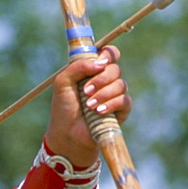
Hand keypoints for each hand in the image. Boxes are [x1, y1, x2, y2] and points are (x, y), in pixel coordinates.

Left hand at [45, 46, 131, 167]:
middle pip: (115, 68)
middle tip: (85, 91)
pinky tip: (99, 112)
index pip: (109, 54)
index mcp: (93, 70)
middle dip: (100, 79)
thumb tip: (101, 63)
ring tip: (88, 106)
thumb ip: (78, 66)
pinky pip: (124, 101)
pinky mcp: (121, 110)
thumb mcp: (63, 82)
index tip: (99, 62)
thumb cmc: (64, 108)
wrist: (67, 134)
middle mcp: (106, 81)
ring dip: (103, 94)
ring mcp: (115, 95)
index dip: (108, 54)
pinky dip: (111, 104)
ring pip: (120, 85)